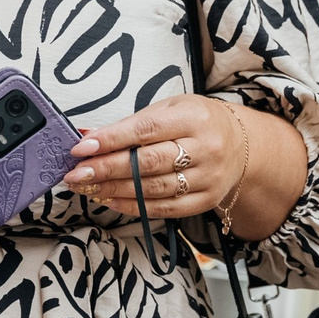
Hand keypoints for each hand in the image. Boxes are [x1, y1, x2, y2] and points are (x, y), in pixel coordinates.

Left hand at [63, 94, 245, 219]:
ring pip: (153, 188)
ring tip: (86, 186)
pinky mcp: (205, 200)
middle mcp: (205, 149)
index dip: (111, 140)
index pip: (146, 130)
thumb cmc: (199, 122)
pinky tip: (109, 200)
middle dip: (107, 169)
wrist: (242, 146)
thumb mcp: (170, 109)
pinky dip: (132, 206)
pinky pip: (163, 208)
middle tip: (76, 172)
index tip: (82, 147)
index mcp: (195, 117)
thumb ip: (131, 123)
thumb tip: (88, 135)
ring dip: (113, 189)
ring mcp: (207, 178)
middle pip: (148, 162)